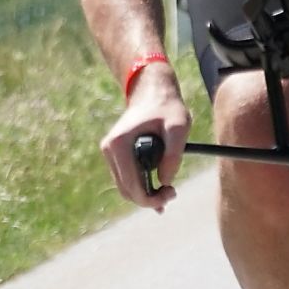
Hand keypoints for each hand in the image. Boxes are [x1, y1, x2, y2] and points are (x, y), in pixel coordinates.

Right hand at [101, 69, 189, 210]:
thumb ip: (174, 154)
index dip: (150, 198)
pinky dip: (141, 186)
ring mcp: (110, 152)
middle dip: (148, 198)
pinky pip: (127, 177)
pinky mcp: (116, 153)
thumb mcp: (179, 126)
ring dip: (145, 194)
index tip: (171, 194)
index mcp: (119, 144)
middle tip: (172, 193)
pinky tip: (158, 189)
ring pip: (125, 186)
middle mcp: (109, 149)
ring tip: (169, 192)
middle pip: (126, 190)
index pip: (131, 185)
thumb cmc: (167, 106)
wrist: (152, 90)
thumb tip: (165, 181)